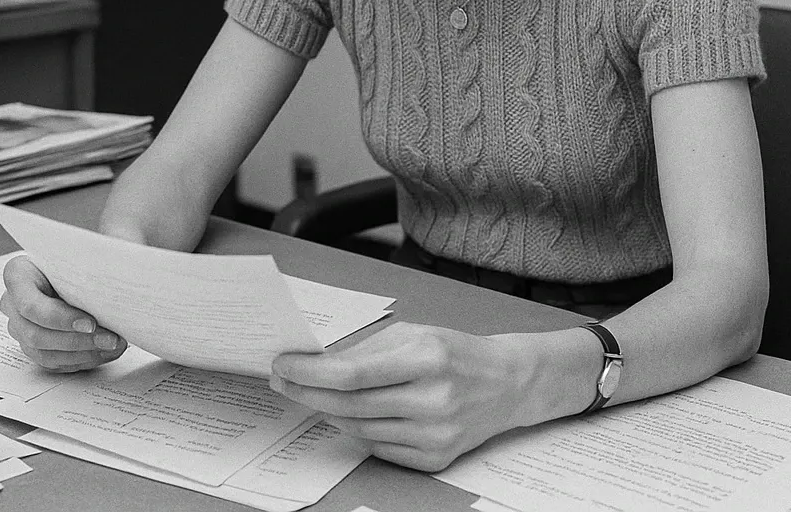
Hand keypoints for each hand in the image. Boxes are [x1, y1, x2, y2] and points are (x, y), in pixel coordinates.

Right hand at [0, 254, 126, 370]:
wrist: (86, 265)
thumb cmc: (83, 255)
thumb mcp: (87, 249)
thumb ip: (93, 259)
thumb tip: (118, 269)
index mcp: (17, 274)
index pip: (30, 304)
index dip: (60, 318)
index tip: (91, 322)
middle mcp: (12, 303)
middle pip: (36, 334)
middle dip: (77, 340)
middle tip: (108, 339)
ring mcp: (21, 328)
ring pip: (45, 352)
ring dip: (82, 353)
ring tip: (112, 345)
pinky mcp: (34, 346)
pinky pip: (54, 362)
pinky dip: (81, 360)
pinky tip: (104, 352)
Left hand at [268, 322, 542, 471]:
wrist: (507, 384)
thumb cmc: (455, 352)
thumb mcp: (415, 332)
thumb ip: (367, 348)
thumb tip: (316, 361)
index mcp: (427, 359)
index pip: (352, 373)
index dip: (310, 373)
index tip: (283, 366)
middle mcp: (433, 400)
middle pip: (349, 405)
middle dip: (307, 393)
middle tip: (283, 381)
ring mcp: (436, 435)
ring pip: (359, 429)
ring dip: (328, 412)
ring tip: (312, 394)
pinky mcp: (435, 458)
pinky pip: (378, 447)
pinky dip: (357, 430)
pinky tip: (348, 413)